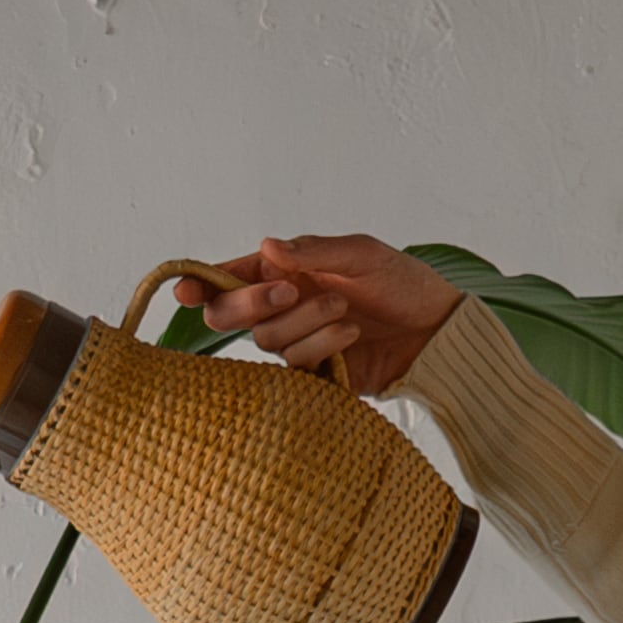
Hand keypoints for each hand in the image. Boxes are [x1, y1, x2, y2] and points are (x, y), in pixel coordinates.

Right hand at [177, 234, 463, 399]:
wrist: (437, 331)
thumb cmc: (401, 282)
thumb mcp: (362, 255)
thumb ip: (314, 253)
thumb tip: (268, 248)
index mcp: (282, 272)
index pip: (227, 279)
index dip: (200, 285)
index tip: (186, 292)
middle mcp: (281, 307)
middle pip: (229, 316)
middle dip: (252, 304)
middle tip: (292, 292)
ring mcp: (296, 342)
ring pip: (267, 341)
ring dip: (306, 323)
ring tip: (348, 311)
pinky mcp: (315, 374)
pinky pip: (296, 367)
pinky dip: (321, 348)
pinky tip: (351, 335)